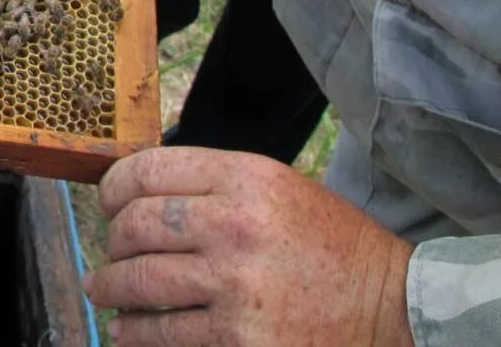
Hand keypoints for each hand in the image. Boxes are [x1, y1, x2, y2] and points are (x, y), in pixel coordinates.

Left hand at [84, 148, 414, 346]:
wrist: (398, 310)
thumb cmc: (335, 248)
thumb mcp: (280, 190)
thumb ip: (214, 186)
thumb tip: (139, 195)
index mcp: (246, 178)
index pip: (147, 170)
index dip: (113, 188)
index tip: (107, 204)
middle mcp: (235, 225)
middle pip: (135, 225)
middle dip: (112, 242)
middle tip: (110, 254)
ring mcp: (235, 286)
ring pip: (139, 281)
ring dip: (111, 288)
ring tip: (103, 291)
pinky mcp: (240, 340)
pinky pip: (164, 334)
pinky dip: (136, 334)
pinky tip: (129, 331)